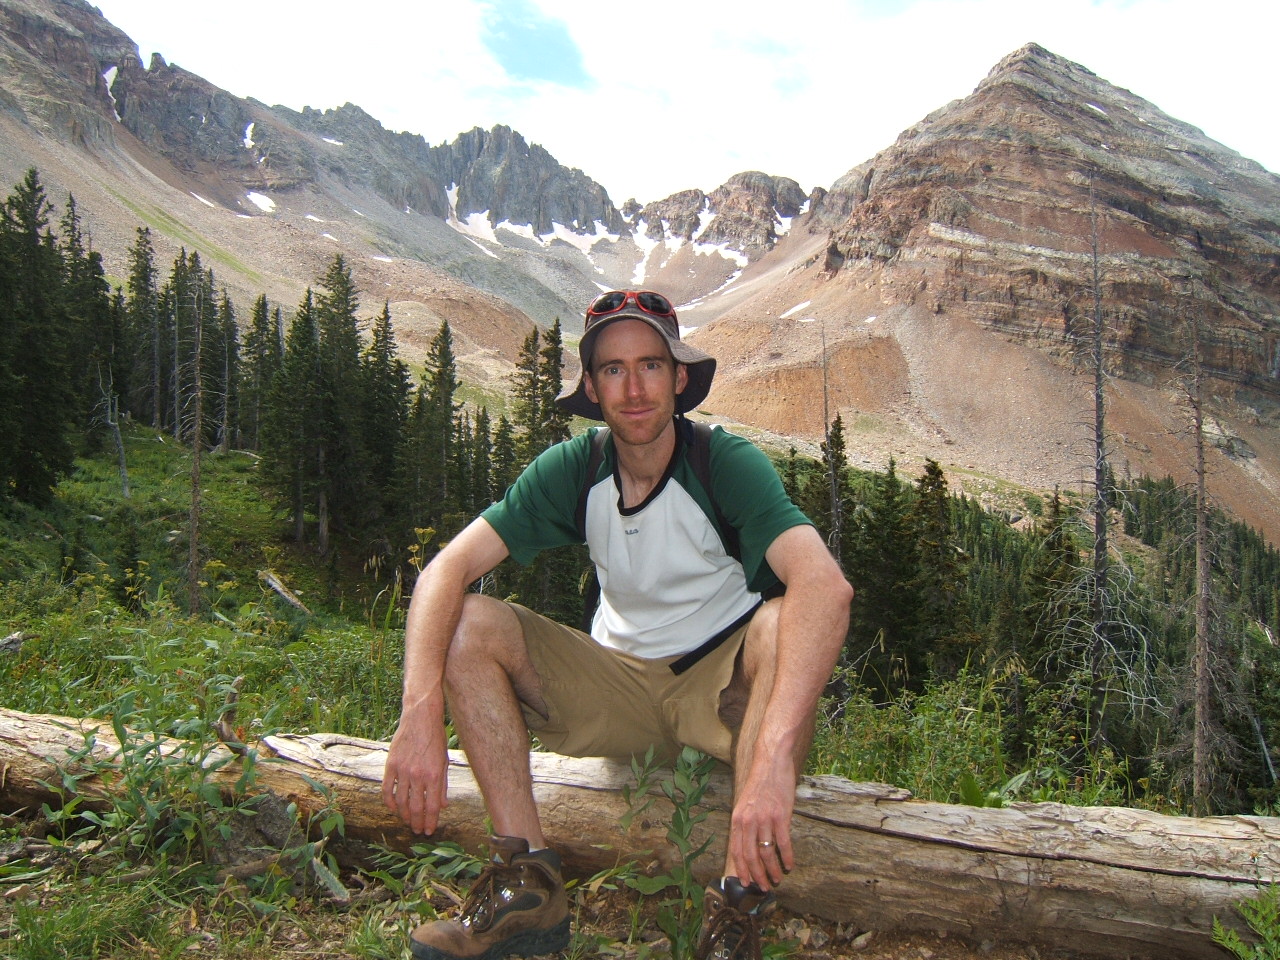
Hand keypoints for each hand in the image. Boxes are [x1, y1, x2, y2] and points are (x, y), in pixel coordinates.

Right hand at [381, 710, 449, 834]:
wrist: (420, 717)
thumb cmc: (436, 738)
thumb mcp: (444, 761)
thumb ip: (442, 785)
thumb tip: (442, 806)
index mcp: (434, 775)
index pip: (432, 807)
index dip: (431, 821)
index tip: (429, 831)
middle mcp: (418, 775)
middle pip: (416, 807)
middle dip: (418, 823)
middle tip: (418, 831)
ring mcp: (403, 770)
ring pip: (401, 801)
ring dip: (404, 815)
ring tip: (408, 822)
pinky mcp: (391, 764)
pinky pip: (387, 789)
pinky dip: (389, 801)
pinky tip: (393, 808)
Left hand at [727, 756, 796, 889]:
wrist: (771, 762)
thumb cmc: (760, 783)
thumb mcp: (745, 803)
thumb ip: (745, 823)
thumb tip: (747, 845)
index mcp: (737, 818)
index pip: (736, 850)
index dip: (741, 868)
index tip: (746, 882)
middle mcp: (748, 820)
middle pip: (750, 856)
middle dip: (757, 875)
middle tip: (764, 887)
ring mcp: (765, 818)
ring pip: (767, 853)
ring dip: (772, 870)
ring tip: (777, 879)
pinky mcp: (781, 816)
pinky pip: (783, 843)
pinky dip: (787, 857)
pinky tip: (790, 865)